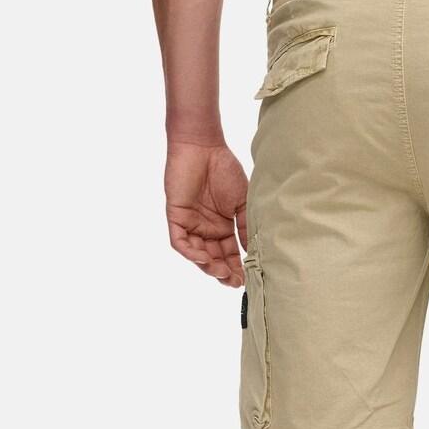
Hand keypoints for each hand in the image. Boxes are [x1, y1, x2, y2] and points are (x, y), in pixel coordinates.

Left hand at [165, 142, 247, 286]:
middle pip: (213, 259)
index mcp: (222, 227)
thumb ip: (245, 227)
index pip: (229, 254)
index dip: (237, 268)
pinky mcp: (176, 217)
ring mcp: (190, 224)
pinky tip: (204, 258)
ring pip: (196, 255)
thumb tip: (253, 251)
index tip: (247, 279)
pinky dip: (191, 253)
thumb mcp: (242, 202)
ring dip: (208, 266)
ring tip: (222, 273)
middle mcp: (205, 229)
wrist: (204, 147)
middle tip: (234, 282)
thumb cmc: (225, 169)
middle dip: (223, 273)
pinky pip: (180, 242)